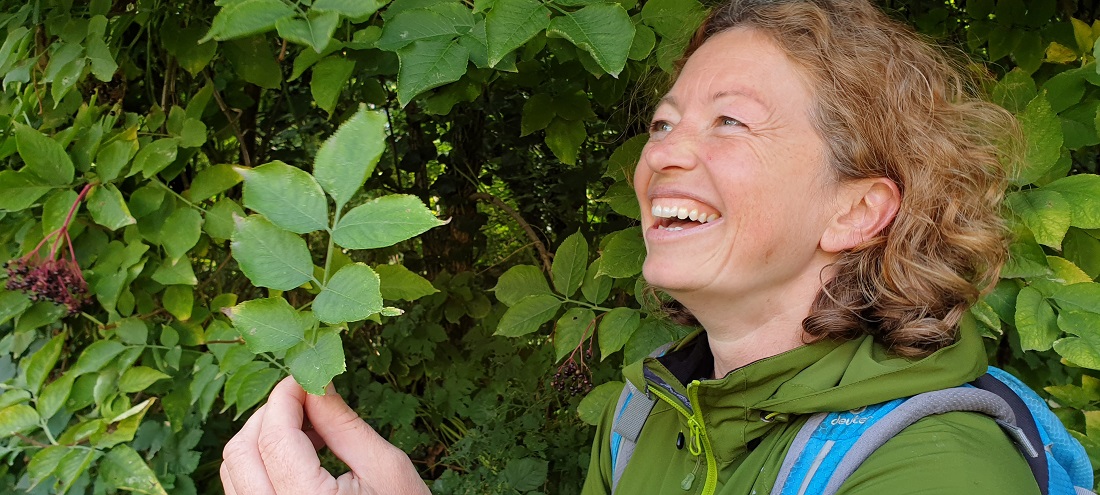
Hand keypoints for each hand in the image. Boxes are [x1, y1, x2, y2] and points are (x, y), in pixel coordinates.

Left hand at [220, 376, 430, 494]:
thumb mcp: (385, 468)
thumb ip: (344, 425)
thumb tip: (317, 384)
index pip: (274, 436)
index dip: (285, 397)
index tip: (305, 377)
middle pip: (242, 451)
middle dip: (269, 415)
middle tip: (305, 400)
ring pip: (234, 470)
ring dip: (261, 437)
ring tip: (305, 429)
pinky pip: (242, 489)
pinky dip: (260, 462)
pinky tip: (296, 456)